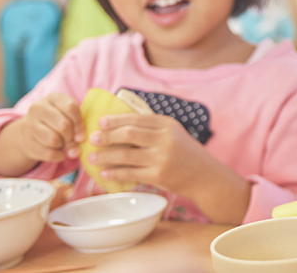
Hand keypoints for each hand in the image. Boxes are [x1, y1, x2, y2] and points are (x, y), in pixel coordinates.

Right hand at [11, 92, 84, 162]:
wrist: (30, 131)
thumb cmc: (57, 122)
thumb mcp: (68, 116)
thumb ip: (78, 125)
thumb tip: (80, 141)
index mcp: (53, 98)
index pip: (71, 107)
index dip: (80, 124)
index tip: (82, 136)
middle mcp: (39, 107)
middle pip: (64, 125)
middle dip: (71, 138)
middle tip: (72, 142)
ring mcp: (29, 123)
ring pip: (54, 140)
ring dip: (62, 146)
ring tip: (62, 144)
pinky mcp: (26, 141)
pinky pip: (47, 153)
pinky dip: (57, 156)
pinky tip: (58, 153)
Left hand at [89, 113, 250, 223]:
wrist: (205, 176)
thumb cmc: (186, 154)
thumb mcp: (174, 134)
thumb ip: (153, 128)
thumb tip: (121, 125)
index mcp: (168, 125)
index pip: (137, 119)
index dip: (117, 120)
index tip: (101, 122)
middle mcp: (165, 139)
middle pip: (129, 134)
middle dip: (107, 136)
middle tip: (93, 138)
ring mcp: (161, 158)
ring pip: (126, 154)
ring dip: (105, 156)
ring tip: (92, 157)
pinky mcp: (158, 175)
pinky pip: (130, 173)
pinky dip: (115, 173)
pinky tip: (105, 173)